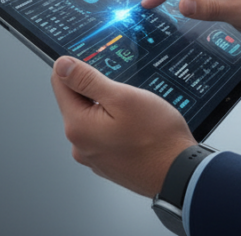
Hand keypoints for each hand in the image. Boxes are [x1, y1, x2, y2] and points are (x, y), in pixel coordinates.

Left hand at [51, 56, 196, 197]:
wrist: (180, 173)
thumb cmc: (157, 138)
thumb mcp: (122, 97)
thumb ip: (87, 80)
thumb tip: (62, 65)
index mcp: (78, 127)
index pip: (60, 83)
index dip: (79, 69)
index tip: (100, 72)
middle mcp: (80, 146)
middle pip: (77, 102)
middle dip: (98, 92)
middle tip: (126, 97)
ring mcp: (94, 157)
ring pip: (93, 118)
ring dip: (109, 110)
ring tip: (135, 116)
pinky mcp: (107, 163)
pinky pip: (104, 135)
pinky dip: (117, 127)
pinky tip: (137, 131)